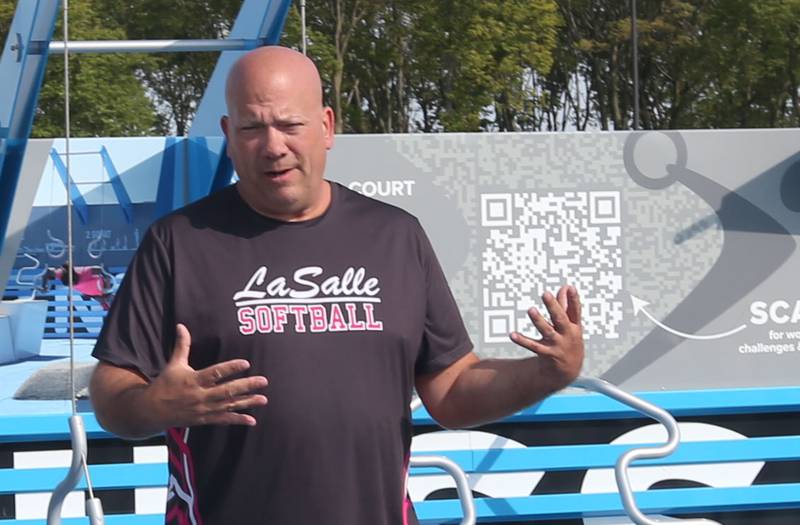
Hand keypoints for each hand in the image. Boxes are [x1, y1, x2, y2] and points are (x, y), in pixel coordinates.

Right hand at [146, 324, 267, 427]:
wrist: (152, 411)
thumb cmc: (165, 384)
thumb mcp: (173, 364)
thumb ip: (182, 346)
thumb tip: (181, 325)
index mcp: (193, 380)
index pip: (215, 373)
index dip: (230, 368)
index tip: (246, 363)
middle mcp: (200, 396)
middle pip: (227, 391)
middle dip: (246, 386)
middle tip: (264, 381)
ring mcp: (203, 409)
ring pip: (228, 406)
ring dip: (247, 402)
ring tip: (263, 399)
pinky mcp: (204, 419)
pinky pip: (223, 420)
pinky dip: (238, 420)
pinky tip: (252, 419)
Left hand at [510, 285, 583, 388]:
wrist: (568, 371)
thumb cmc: (568, 341)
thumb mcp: (571, 325)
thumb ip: (567, 306)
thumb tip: (565, 287)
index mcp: (574, 326)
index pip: (575, 311)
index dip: (573, 299)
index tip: (569, 287)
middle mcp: (567, 335)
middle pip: (560, 319)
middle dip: (553, 306)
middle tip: (545, 293)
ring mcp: (557, 345)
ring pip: (547, 331)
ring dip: (539, 321)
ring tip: (531, 310)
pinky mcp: (546, 354)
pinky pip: (533, 346)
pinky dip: (522, 340)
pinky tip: (512, 334)